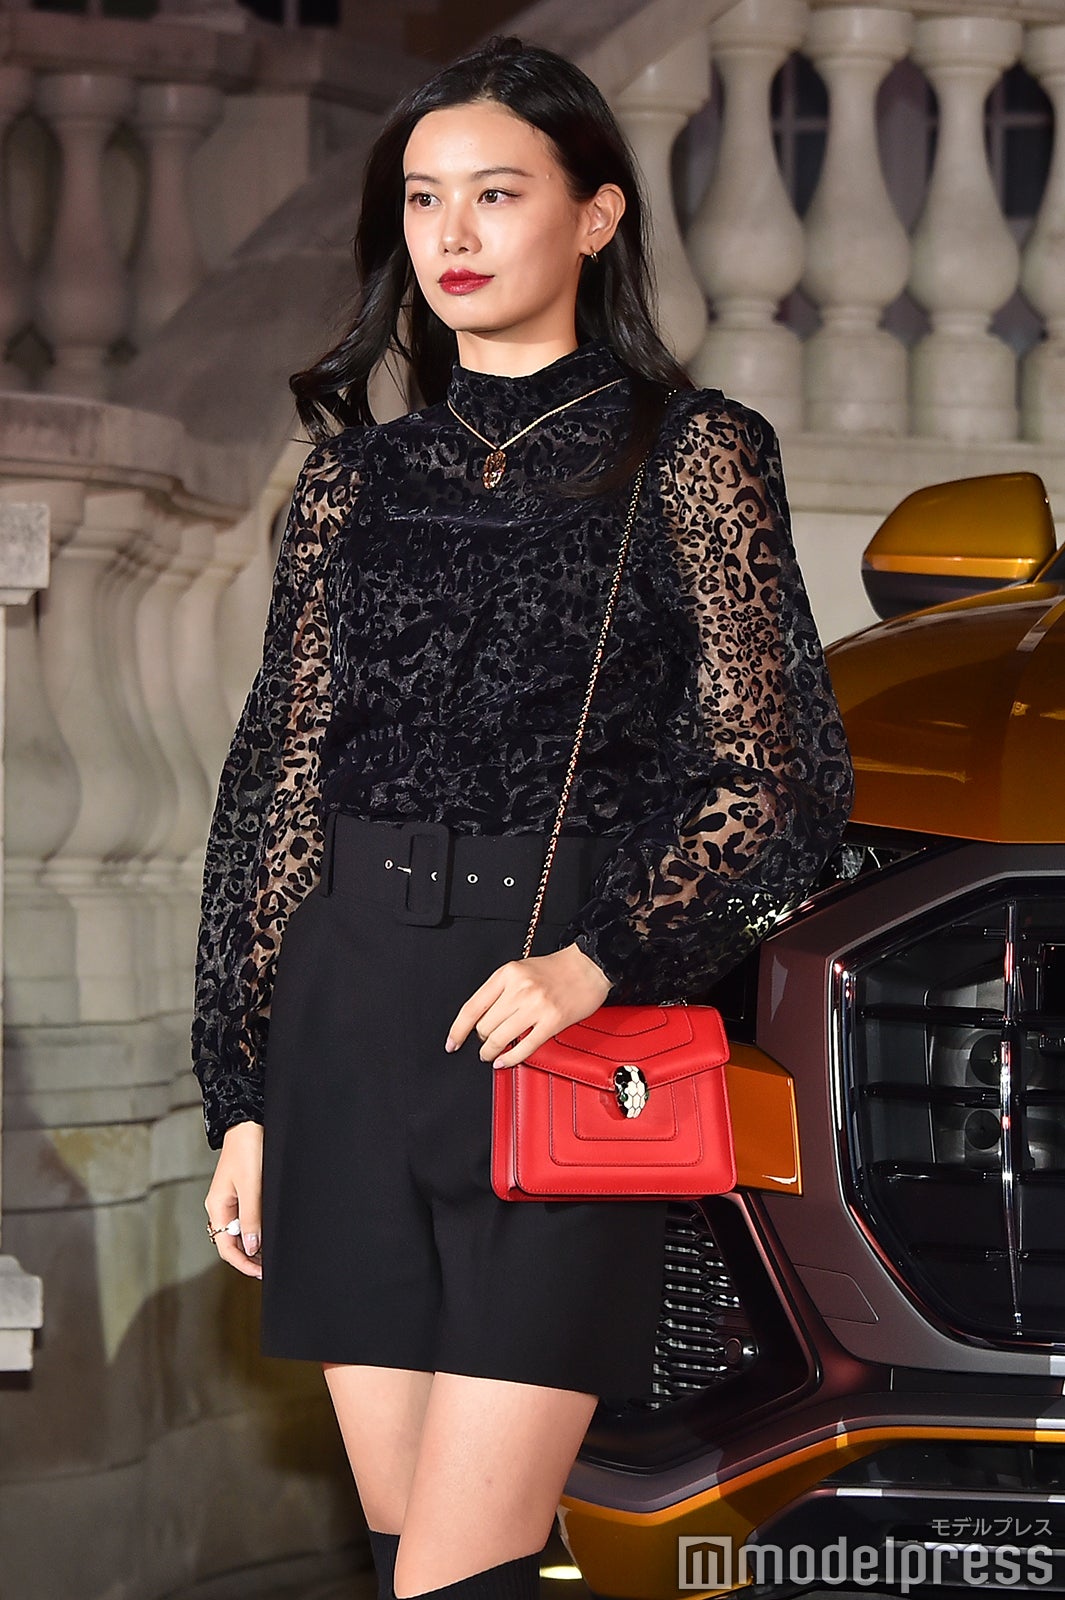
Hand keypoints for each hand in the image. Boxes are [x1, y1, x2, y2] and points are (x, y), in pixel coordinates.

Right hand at [204, 1119, 263, 1278]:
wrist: (249, 1122)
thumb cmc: (248, 1149)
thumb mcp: (251, 1186)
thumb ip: (251, 1217)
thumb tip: (251, 1247)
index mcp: (217, 1207)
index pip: (225, 1247)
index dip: (242, 1263)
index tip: (260, 1272)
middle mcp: (221, 1206)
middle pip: (231, 1242)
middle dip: (248, 1257)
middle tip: (268, 1267)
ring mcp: (230, 1200)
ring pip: (239, 1232)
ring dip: (252, 1245)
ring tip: (270, 1254)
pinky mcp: (241, 1192)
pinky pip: (245, 1218)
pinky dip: (255, 1229)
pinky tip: (267, 1233)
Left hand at [445, 941, 611, 1067]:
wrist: (589, 966)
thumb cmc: (556, 969)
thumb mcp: (521, 970)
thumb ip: (500, 991)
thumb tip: (481, 1019)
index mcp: (507, 974)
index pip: (473, 1007)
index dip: (458, 1029)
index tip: (452, 1042)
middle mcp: (520, 989)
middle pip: (485, 1026)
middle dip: (482, 1039)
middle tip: (486, 1042)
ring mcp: (536, 1006)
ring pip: (500, 1039)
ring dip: (491, 1052)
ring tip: (491, 1055)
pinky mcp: (552, 1022)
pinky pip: (524, 1048)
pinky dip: (510, 1059)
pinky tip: (504, 1061)